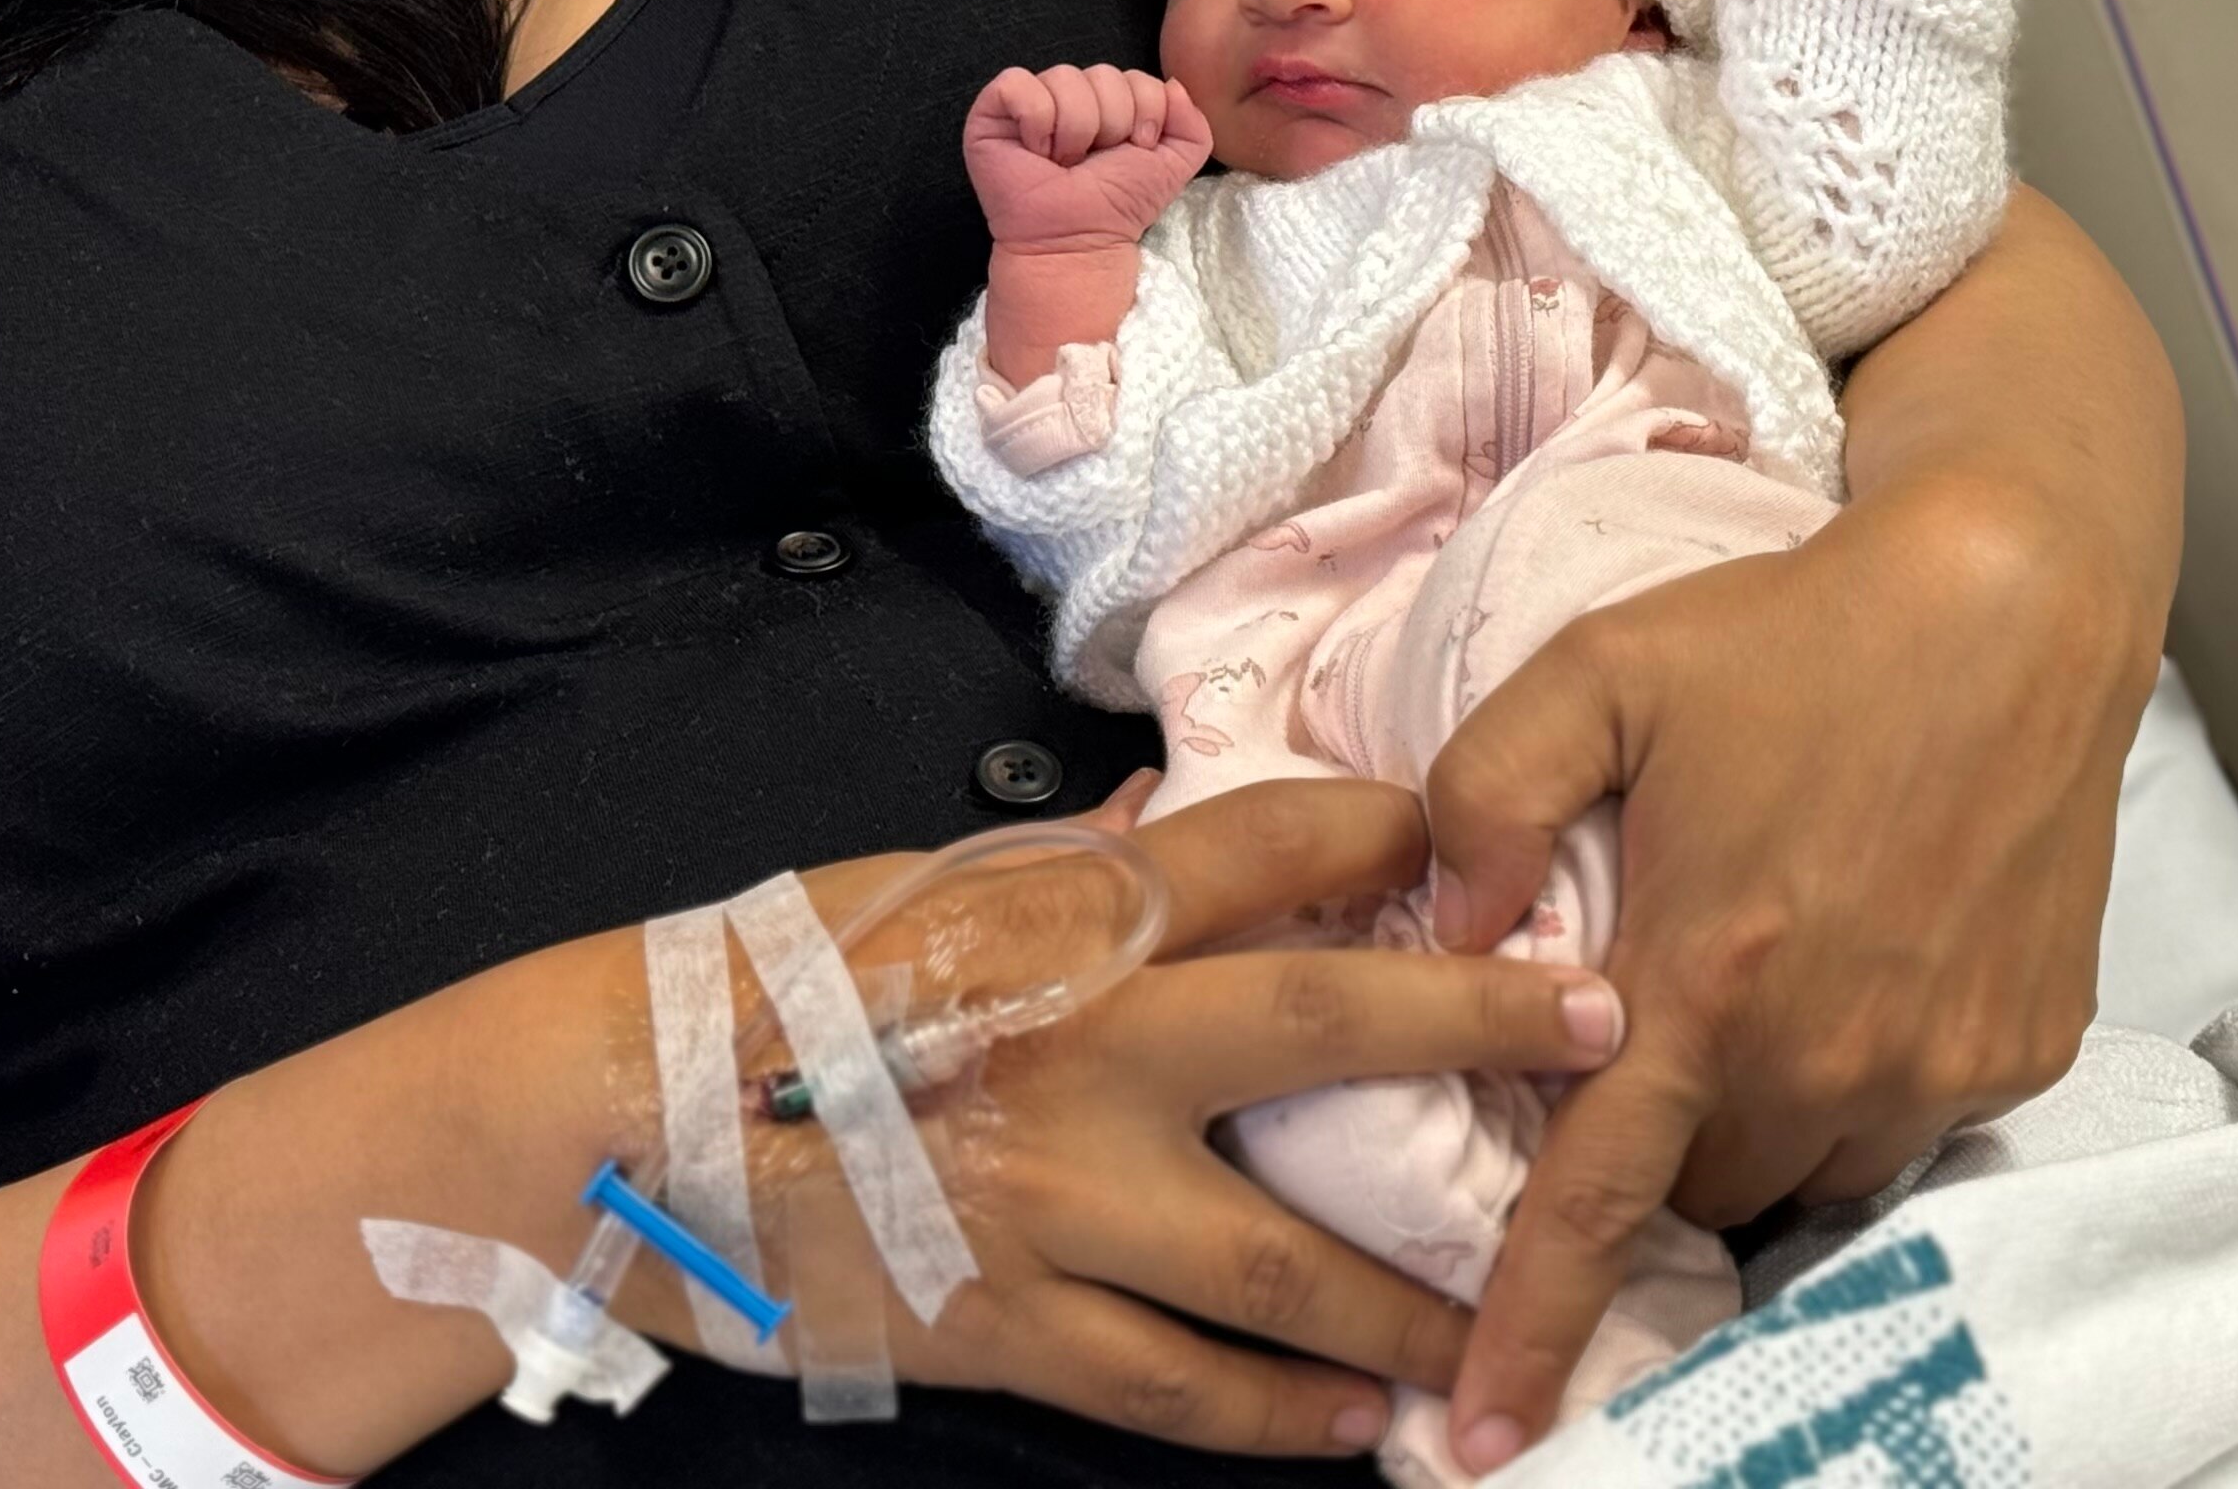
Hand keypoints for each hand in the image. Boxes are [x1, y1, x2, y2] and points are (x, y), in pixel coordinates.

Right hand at [758, 782, 1636, 1453]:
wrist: (625, 1127)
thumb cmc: (774, 979)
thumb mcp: (913, 884)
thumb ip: (1062, 865)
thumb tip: (1173, 810)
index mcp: (1055, 920)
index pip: (1258, 847)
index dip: (1384, 828)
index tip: (1473, 831)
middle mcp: (1081, 1051)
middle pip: (1321, 1026)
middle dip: (1478, 1024)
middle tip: (1612, 1030)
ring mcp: (1056, 1205)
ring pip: (1284, 1263)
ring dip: (1420, 1291)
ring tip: (1522, 1312)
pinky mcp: (1015, 1331)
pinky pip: (1183, 1393)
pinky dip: (1285, 1417)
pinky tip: (1366, 1426)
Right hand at [963, 65, 1211, 252]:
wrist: (1078, 241)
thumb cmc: (1117, 204)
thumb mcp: (1174, 164)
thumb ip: (1192, 124)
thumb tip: (1173, 84)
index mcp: (1108, 101)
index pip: (1136, 75)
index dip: (1144, 114)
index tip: (1133, 151)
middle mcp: (1069, 95)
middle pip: (1103, 73)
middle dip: (1110, 125)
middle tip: (1092, 163)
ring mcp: (1028, 102)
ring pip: (1064, 77)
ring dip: (1076, 130)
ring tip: (1064, 162)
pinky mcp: (991, 112)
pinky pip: (1018, 84)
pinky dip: (1036, 119)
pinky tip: (1037, 151)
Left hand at [1416, 493, 2147, 1470]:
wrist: (2012, 608)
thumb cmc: (1795, 634)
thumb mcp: (1597, 670)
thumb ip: (1485, 794)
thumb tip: (1443, 919)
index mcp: (1710, 979)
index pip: (1599, 1204)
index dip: (1531, 1327)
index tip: (1484, 1438)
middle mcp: (1832, 1055)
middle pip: (1698, 1191)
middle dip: (1648, 1148)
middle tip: (1638, 1036)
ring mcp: (1938, 1065)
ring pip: (1804, 1174)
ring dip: (1756, 1123)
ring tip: (1750, 994)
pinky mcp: (2018, 1052)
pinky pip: (1905, 1125)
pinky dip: (1858, 1081)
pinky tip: (1850, 967)